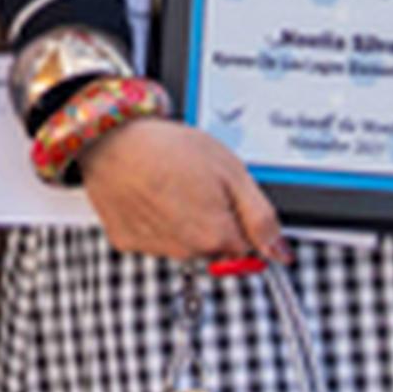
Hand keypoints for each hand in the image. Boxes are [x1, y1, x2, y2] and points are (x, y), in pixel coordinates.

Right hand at [77, 118, 286, 267]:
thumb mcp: (232, 172)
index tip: (227, 196)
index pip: (248, 247)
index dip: (241, 217)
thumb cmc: (167, 149)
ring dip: (185, 220)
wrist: (111, 139)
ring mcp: (155, 248)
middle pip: (216, 245)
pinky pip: (154, 237)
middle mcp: (186, 251)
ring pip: (185, 242)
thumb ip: (261, 217)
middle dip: (214, 219)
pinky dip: (156, 219)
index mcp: (216, 236)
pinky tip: (152, 193)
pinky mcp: (129, 241)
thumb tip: (281, 252)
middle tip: (199, 183)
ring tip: (172, 183)